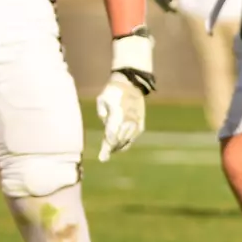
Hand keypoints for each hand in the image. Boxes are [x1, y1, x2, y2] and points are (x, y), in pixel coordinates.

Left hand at [96, 28, 153, 160]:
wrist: (131, 84)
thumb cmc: (113, 91)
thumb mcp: (102, 98)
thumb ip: (101, 111)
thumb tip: (104, 122)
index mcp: (118, 115)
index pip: (112, 135)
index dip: (107, 147)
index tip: (103, 157)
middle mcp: (129, 121)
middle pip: (119, 140)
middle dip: (111, 149)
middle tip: (104, 157)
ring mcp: (136, 123)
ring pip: (127, 140)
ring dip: (118, 147)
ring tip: (109, 153)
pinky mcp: (140, 124)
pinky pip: (133, 137)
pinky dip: (126, 143)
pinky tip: (119, 147)